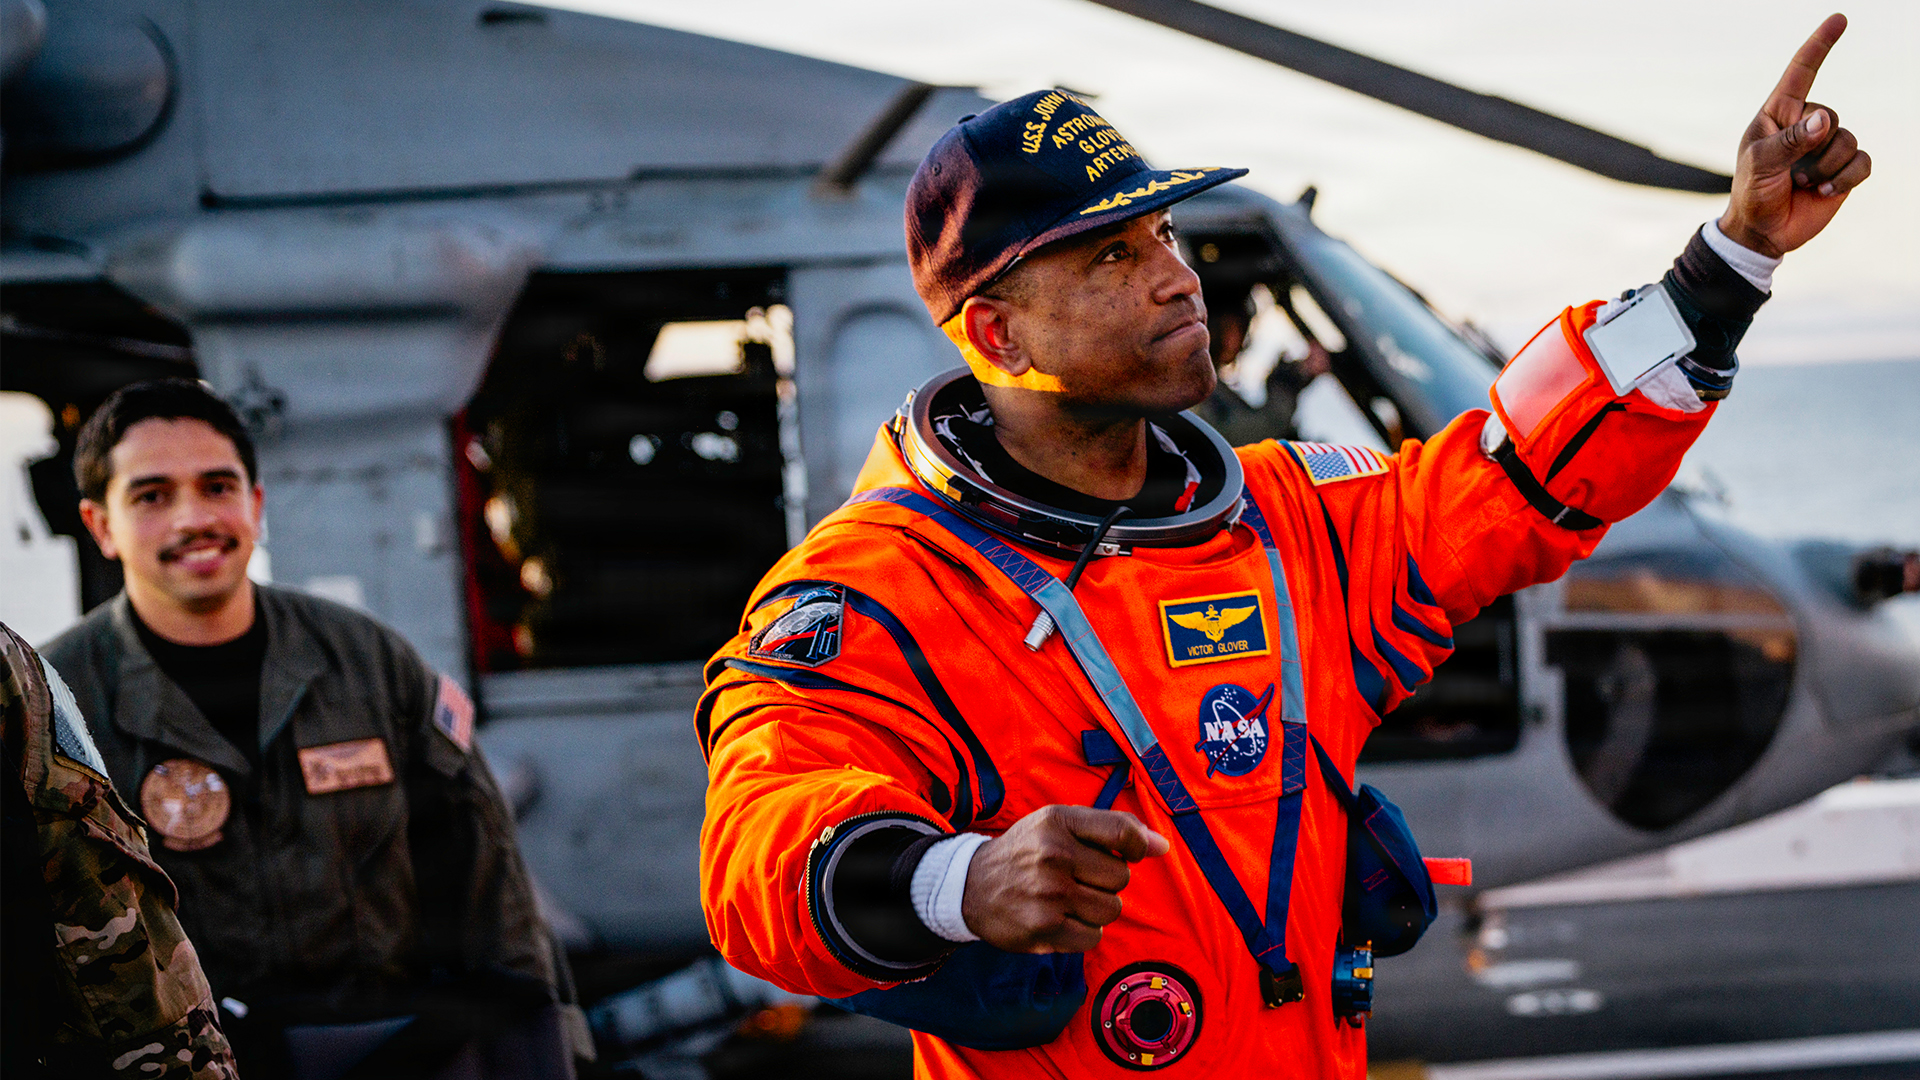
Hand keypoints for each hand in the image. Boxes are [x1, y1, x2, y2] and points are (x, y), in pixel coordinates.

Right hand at [960, 805, 1168, 953]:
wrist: (971, 886)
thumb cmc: (1028, 851)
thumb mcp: (1060, 824)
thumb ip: (1113, 829)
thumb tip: (1163, 846)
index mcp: (1058, 821)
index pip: (1123, 832)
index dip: (1137, 847)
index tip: (1128, 854)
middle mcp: (1053, 854)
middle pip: (1121, 877)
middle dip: (1107, 882)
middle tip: (1077, 878)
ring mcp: (1048, 894)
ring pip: (1111, 910)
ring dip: (1097, 909)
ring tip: (1068, 900)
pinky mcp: (1043, 928)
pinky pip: (1093, 936)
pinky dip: (1083, 932)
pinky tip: (1060, 920)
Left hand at [1719, 13, 1870, 258]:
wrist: (1764, 232)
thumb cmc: (1753, 193)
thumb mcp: (1761, 165)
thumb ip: (1790, 141)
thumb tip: (1824, 121)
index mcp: (1778, 115)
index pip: (1802, 72)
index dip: (1820, 45)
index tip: (1839, 19)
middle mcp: (1805, 124)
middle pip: (1832, 117)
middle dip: (1813, 149)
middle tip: (1789, 173)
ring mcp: (1826, 146)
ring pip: (1848, 141)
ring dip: (1825, 169)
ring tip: (1802, 184)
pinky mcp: (1844, 169)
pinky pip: (1862, 162)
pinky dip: (1844, 180)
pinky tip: (1823, 192)